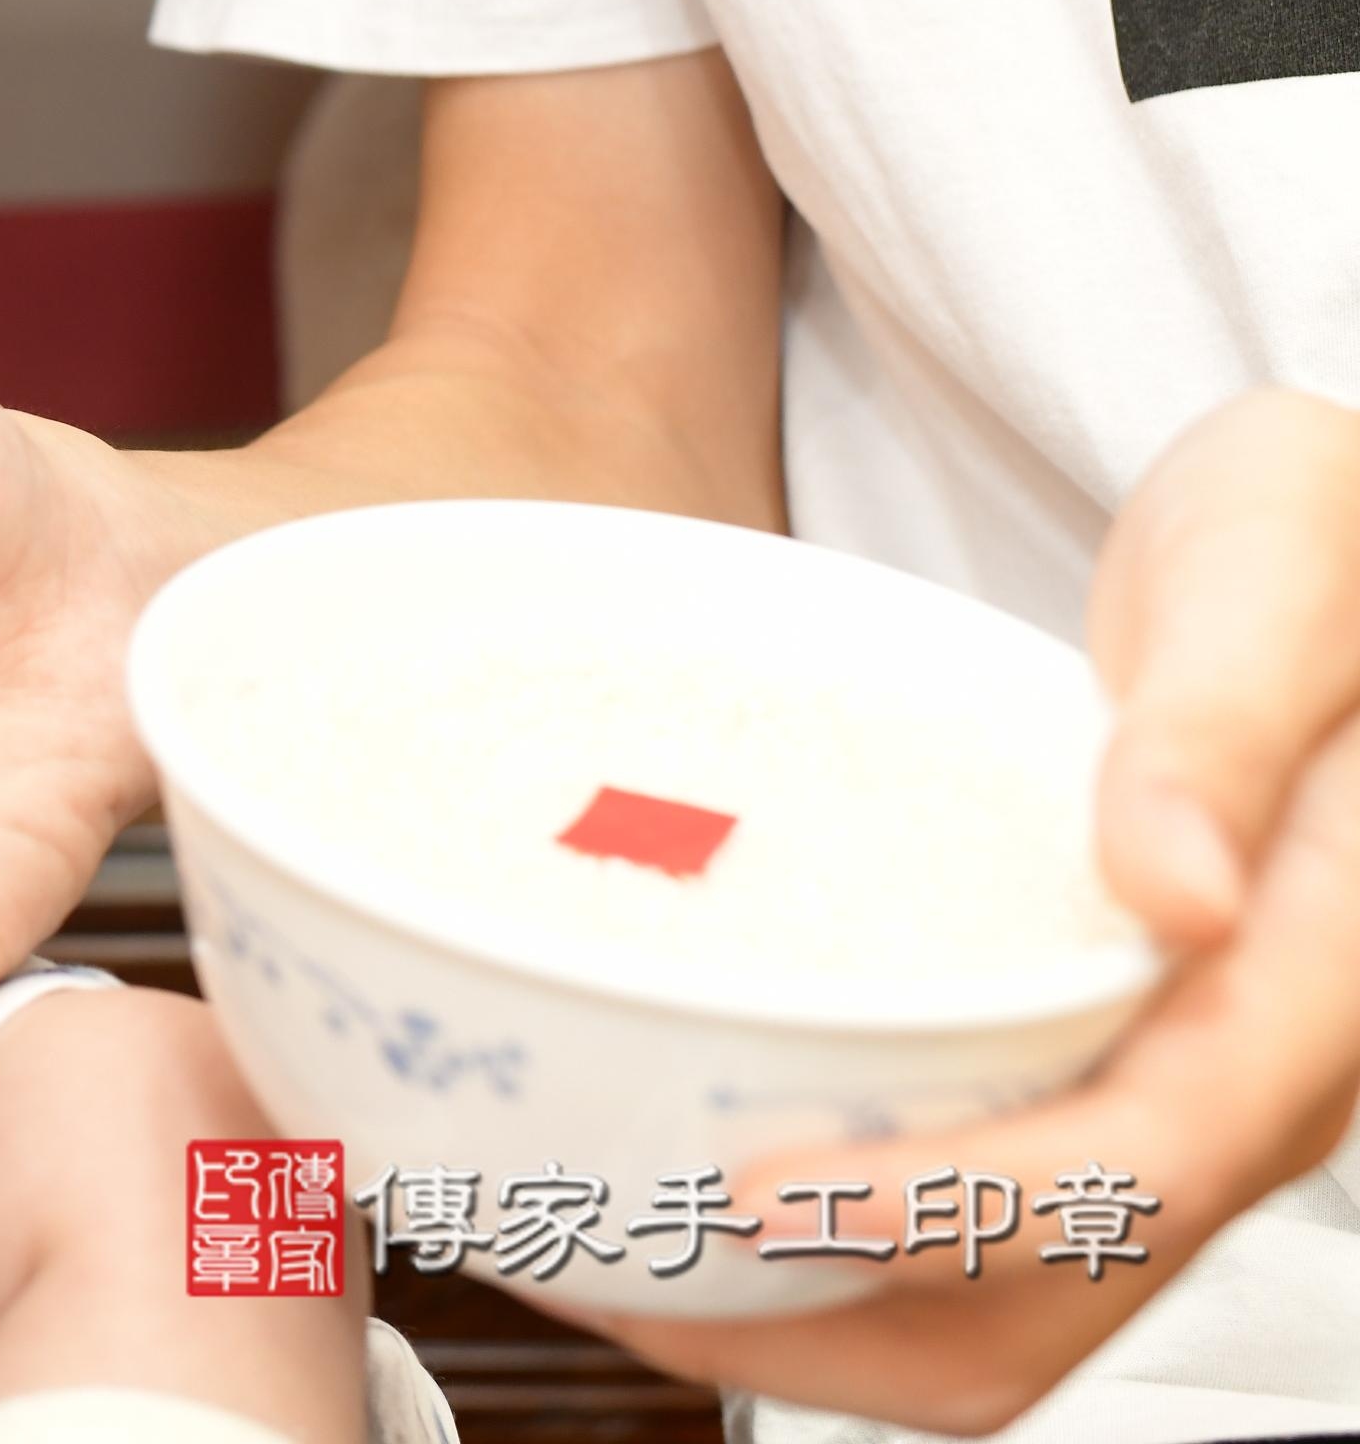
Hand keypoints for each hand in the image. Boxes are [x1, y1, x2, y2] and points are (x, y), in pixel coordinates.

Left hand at [591, 391, 1359, 1424]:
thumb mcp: (1278, 572)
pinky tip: (655, 1162)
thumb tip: (1176, 886)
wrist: (1333, 560)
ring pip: (986, 1297)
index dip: (942, 1209)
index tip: (755, 1193)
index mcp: (1302, 987)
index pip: (1132, 1168)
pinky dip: (804, 1230)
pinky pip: (953, 1205)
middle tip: (593, 1247)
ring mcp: (1152, 1088)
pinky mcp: (1074, 1063)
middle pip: (1036, 1299)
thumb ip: (1220, 723)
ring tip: (580, 1239)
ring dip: (789, 1305)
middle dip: (818, 1316)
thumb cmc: (1317, 548)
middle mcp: (1233, 1082)